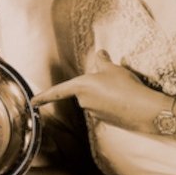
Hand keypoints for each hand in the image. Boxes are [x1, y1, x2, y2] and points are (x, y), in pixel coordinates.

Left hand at [32, 50, 160, 131]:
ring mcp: (94, 113)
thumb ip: (102, 61)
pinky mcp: (105, 120)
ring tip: (121, 89)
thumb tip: (100, 54)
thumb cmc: (125, 86)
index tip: (32, 102)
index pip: (58, 91)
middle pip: (83, 92)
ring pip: (94, 100)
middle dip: (94, 86)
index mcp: (81, 87)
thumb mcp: (113, 68)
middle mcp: (84, 101)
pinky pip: (104, 108)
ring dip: (104, 94)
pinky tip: (124, 99)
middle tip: (113, 80)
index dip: (43, 96)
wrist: (143, 109)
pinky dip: (111, 103)